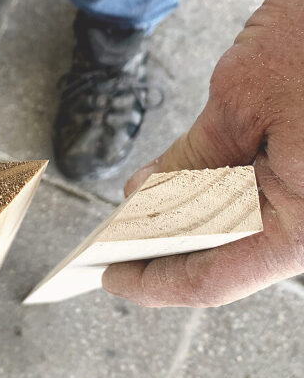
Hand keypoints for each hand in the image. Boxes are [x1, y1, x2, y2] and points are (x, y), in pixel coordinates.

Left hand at [103, 0, 303, 307]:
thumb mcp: (243, 95)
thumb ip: (193, 155)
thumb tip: (146, 194)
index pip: (211, 278)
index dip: (152, 282)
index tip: (109, 277)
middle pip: (228, 253)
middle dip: (167, 244)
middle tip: (115, 235)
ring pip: (247, 224)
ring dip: (194, 214)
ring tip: (146, 204)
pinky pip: (268, 195)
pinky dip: (224, 187)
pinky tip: (192, 175)